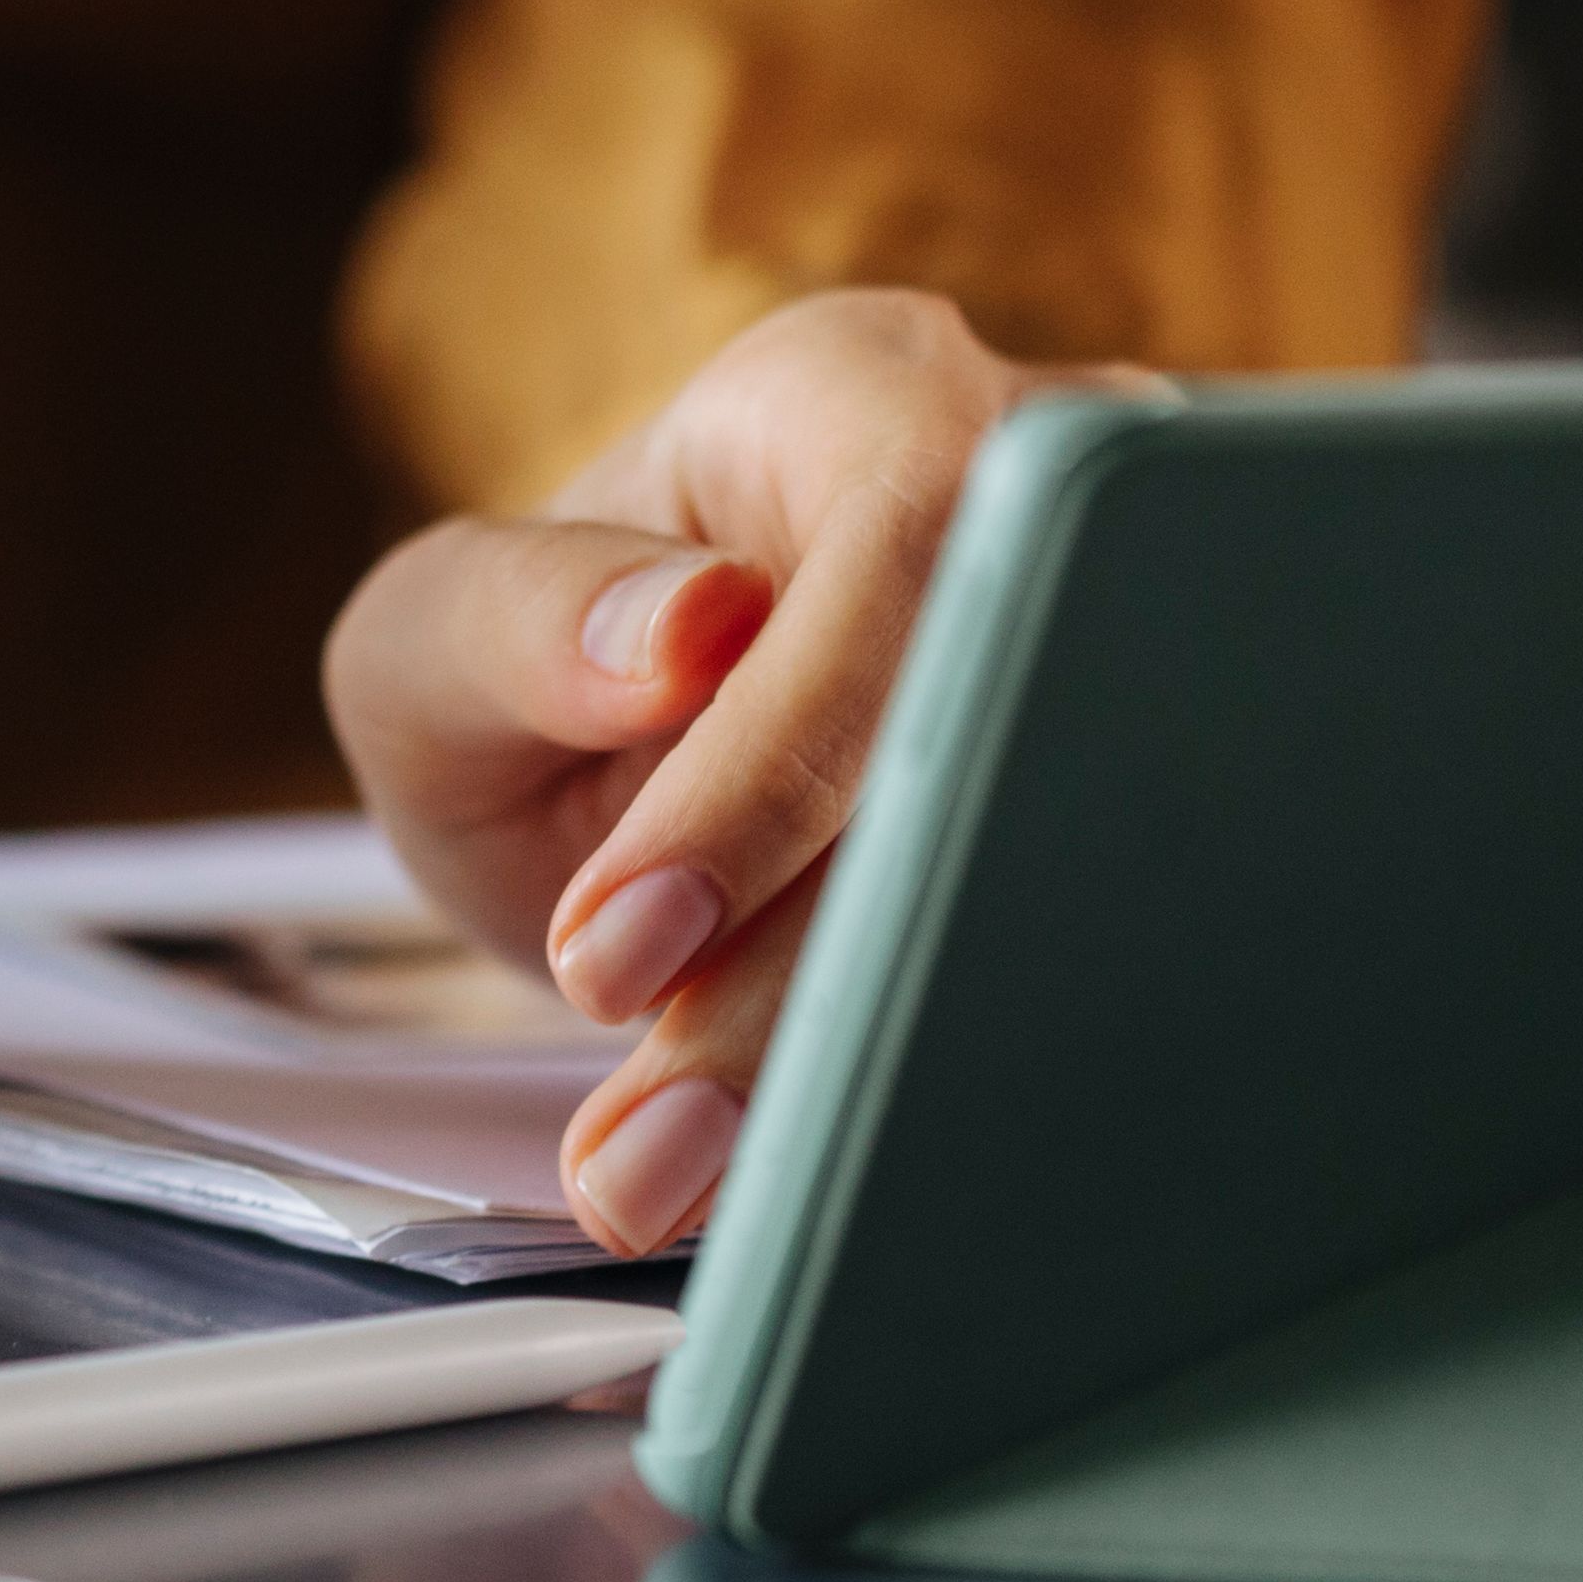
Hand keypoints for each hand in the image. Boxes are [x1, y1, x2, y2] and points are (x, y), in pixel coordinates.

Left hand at [319, 290, 1148, 1257]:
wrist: (627, 779)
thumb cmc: (537, 674)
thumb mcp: (436, 637)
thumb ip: (511, 614)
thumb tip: (684, 629)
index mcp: (860, 394)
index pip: (890, 558)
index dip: (772, 773)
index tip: (617, 951)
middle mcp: (1035, 493)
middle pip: (993, 737)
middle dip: (813, 979)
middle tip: (646, 1150)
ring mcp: (1123, 648)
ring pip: (1053, 868)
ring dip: (866, 1067)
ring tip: (678, 1187)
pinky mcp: (1146, 809)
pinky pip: (1083, 953)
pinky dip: (934, 1082)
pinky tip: (809, 1184)